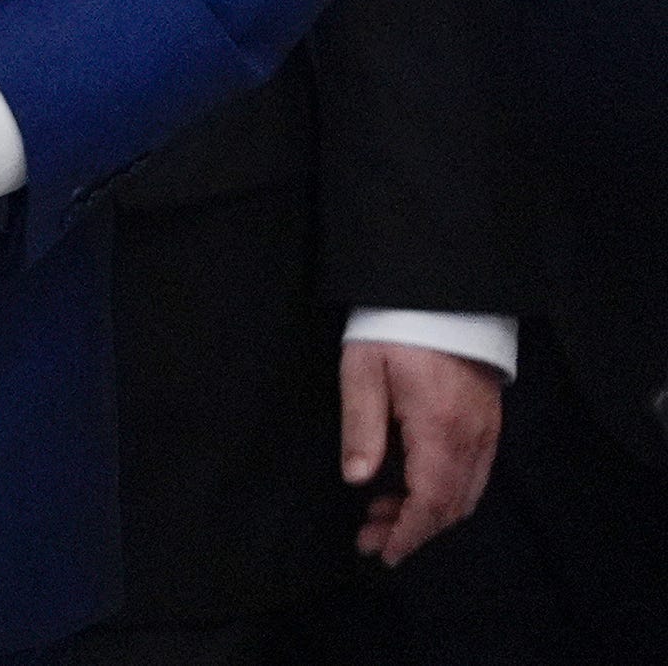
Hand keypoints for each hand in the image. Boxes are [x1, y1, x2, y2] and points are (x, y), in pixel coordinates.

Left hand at [343, 341, 502, 566]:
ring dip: (427, 513)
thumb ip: (361, 427)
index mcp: (440, 428)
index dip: (409, 532)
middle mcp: (473, 437)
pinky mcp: (488, 421)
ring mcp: (487, 431)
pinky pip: (473, 473)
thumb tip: (356, 478)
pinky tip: (410, 486)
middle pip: (450, 505)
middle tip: (370, 537)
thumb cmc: (394, 327)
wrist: (439, 292)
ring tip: (381, 514)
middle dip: (412, 529)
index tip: (383, 551)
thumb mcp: (362, 371)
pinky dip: (444, 491)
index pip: (431, 501)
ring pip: (465, 493)